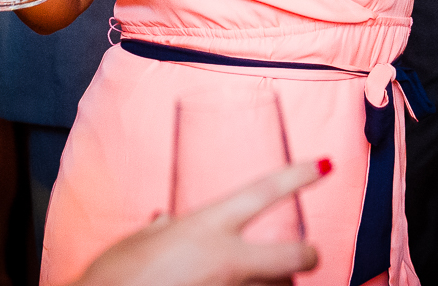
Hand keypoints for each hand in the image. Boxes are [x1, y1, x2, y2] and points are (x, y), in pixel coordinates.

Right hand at [71, 161, 325, 285]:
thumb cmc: (113, 276)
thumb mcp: (137, 243)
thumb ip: (159, 231)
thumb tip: (164, 222)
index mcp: (206, 226)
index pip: (264, 191)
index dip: (299, 175)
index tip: (324, 164)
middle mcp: (227, 261)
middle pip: (295, 256)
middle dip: (309, 254)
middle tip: (310, 252)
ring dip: (275, 282)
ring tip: (265, 278)